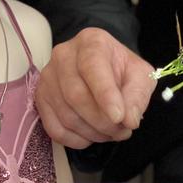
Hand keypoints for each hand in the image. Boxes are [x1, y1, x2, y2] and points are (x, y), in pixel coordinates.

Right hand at [35, 28, 155, 148]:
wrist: (104, 68)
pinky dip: (76, 140)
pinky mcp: (41, 98)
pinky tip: (92, 136)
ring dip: (92, 132)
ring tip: (111, 133)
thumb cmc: (122, 69)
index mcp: (91, 42)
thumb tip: (129, 120)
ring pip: (66, 115)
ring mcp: (48, 77)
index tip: (119, 117)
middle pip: (76, 95)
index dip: (105, 95)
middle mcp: (63, 55)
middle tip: (122, 130)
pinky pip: (54, 129)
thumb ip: (137, 96)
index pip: (92, 67)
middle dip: (102, 121)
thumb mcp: (140, 76)